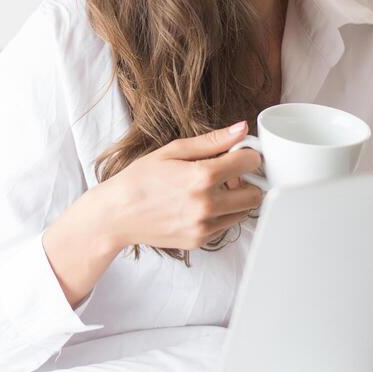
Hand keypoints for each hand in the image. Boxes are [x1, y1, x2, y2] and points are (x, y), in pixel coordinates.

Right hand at [97, 122, 264, 251]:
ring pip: (244, 213)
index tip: (241, 155)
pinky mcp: (200, 241)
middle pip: (255, 194)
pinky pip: (225, 226)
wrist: (117, 214)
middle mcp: (206, 205)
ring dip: (236, 200)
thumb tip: (240, 129)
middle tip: (229, 175)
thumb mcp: (173, 151)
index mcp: (201, 176)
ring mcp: (204, 226)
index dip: (248, 155)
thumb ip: (211, 141)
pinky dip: (221, 215)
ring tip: (212, 190)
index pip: (250, 163)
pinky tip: (200, 205)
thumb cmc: (140, 180)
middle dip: (247, 181)